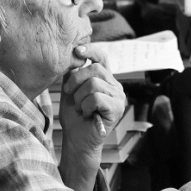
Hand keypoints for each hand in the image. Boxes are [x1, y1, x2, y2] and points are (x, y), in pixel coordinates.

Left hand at [57, 45, 126, 190]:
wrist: (77, 140)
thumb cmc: (74, 116)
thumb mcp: (70, 90)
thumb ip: (74, 73)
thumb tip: (74, 54)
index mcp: (105, 79)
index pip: (101, 57)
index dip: (90, 50)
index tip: (77, 50)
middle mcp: (115, 86)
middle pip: (94, 69)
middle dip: (76, 81)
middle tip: (71, 96)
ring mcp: (119, 97)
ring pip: (93, 84)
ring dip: (80, 98)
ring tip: (82, 108)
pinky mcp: (118, 108)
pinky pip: (96, 98)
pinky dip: (86, 106)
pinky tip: (88, 114)